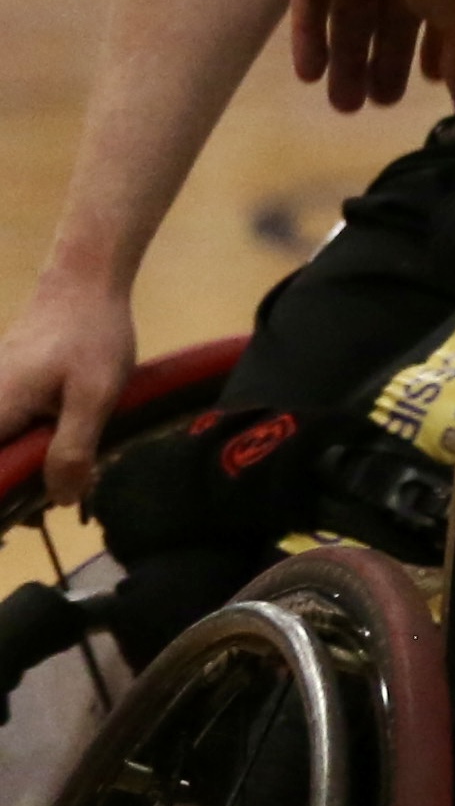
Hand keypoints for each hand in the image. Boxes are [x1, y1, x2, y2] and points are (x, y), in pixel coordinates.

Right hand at [0, 267, 136, 503]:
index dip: (3, 502)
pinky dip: (25, 448)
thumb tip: (61, 499)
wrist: (84, 282)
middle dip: (15, 490)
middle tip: (53, 502)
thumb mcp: (95, 396)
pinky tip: (56, 452)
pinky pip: (7, 432)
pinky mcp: (3, 392)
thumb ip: (74, 449)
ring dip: (23, 470)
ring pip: (1, 449)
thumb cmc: (91, 336)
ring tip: (60, 481)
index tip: (22, 523)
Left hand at [289, 0, 454, 113]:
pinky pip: (311, 1)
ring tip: (344, 106)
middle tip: (373, 106)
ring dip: (345, 61)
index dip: (428, 51)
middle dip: (381, 65)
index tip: (423, 82)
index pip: (432, 19)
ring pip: (347, 18)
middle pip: (385, 24)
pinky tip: (309, 76)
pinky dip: (309, 38)